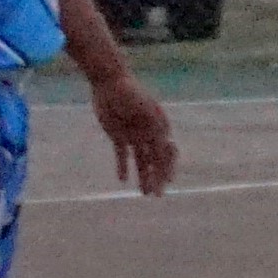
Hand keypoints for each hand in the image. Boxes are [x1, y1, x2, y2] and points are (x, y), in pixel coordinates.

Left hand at [92, 65, 180, 195]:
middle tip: (155, 195)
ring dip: (143, 176)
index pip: (166, 152)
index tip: (167, 182)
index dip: (168, 167)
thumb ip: (155, 125)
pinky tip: (122, 180)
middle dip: (157, 177)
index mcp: (159, 126)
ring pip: (140, 160)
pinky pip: (122, 155)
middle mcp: (148, 133)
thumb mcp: (146, 108)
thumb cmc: (131, 92)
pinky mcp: (118, 136)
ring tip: (143, 193)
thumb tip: (169, 142)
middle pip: (154, 160)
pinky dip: (123, 166)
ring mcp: (133, 135)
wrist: (109, 81)